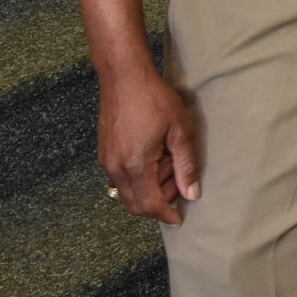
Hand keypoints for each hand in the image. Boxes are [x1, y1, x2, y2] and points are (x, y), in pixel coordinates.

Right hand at [97, 65, 200, 224]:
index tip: (179, 219)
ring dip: (150, 186)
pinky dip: (140, 175)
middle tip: (179, 177)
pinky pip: (121, 177)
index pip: (149, 204)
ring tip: (169, 158)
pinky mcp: (104, 152)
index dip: (165, 214)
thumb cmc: (154, 99)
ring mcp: (106, 160)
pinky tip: (155, 153)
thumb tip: (192, 193)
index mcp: (134, 165)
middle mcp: (115, 168)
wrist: (124, 77)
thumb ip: (186, 165)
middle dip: (159, 199)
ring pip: (128, 190)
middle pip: (135, 203)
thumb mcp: (180, 130)